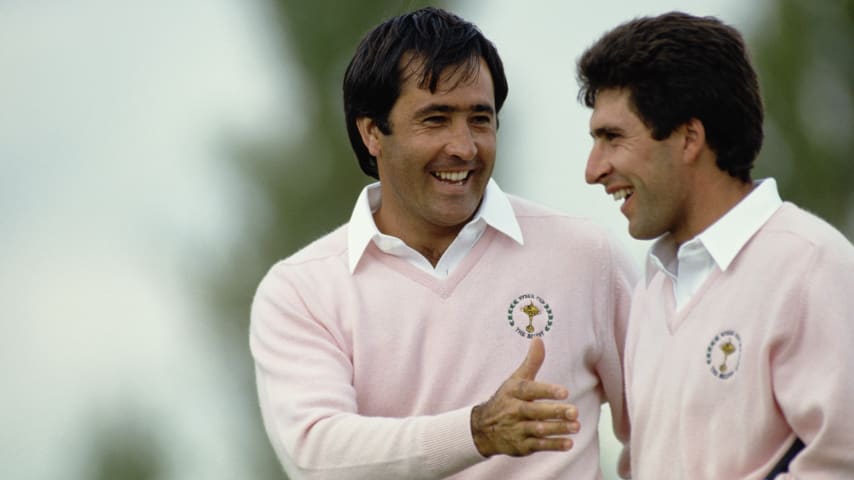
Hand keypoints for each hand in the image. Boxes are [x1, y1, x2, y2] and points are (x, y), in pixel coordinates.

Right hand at [470, 337, 578, 456]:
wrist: (482, 429)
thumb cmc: (506, 400)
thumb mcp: (515, 380)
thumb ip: (531, 362)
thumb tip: (538, 339)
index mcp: (514, 392)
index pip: (530, 390)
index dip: (547, 391)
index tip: (564, 392)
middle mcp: (514, 411)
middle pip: (535, 411)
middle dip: (555, 412)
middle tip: (574, 411)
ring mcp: (517, 429)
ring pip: (538, 430)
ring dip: (558, 429)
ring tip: (576, 426)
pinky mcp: (521, 446)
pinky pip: (538, 445)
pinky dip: (553, 445)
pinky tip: (569, 443)